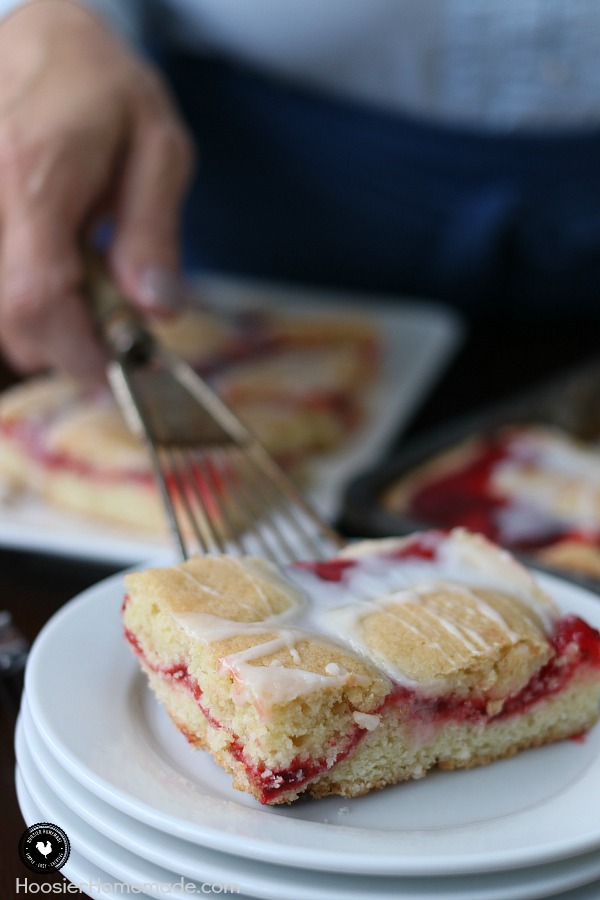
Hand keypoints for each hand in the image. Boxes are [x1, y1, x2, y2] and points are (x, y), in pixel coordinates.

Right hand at [0, 0, 193, 379]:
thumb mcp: (159, 151)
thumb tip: (158, 312)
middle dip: (61, 349)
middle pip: (7, 319)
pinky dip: (23, 304)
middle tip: (108, 336)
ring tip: (84, 300)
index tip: (115, 370)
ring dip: (40, 330)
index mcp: (38, 175)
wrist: (41, 44)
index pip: (36, 297)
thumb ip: (154, 232)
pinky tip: (55, 281)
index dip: (75, 352)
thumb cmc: (107, 93)